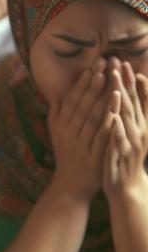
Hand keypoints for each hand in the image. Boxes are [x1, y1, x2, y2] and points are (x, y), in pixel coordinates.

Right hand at [47, 59, 112, 202]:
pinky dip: (109, 119)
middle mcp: (69, 133)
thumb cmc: (67, 157)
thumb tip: (55, 92)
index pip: (72, 100)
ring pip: (92, 116)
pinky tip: (118, 106)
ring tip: (113, 77)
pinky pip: (102, 134)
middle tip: (106, 63)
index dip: (83, 82)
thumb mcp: (57, 134)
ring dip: (103, 96)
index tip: (93, 66)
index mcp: (60, 126)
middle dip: (95, 82)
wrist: (70, 186)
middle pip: (83, 104)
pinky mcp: (92, 155)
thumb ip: (56, 113)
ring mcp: (80, 144)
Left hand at [104, 60, 147, 201]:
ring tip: (115, 84)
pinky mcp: (121, 156)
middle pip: (132, 103)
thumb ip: (127, 116)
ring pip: (126, 118)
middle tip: (119, 64)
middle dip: (126, 83)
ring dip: (121, 100)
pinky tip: (112, 117)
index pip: (137, 100)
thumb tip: (122, 95)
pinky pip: (118, 140)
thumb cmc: (124, 157)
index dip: (133, 82)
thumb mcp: (127, 134)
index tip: (126, 64)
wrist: (126, 187)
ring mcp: (131, 144)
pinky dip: (117, 128)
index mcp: (139, 126)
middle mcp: (139, 132)